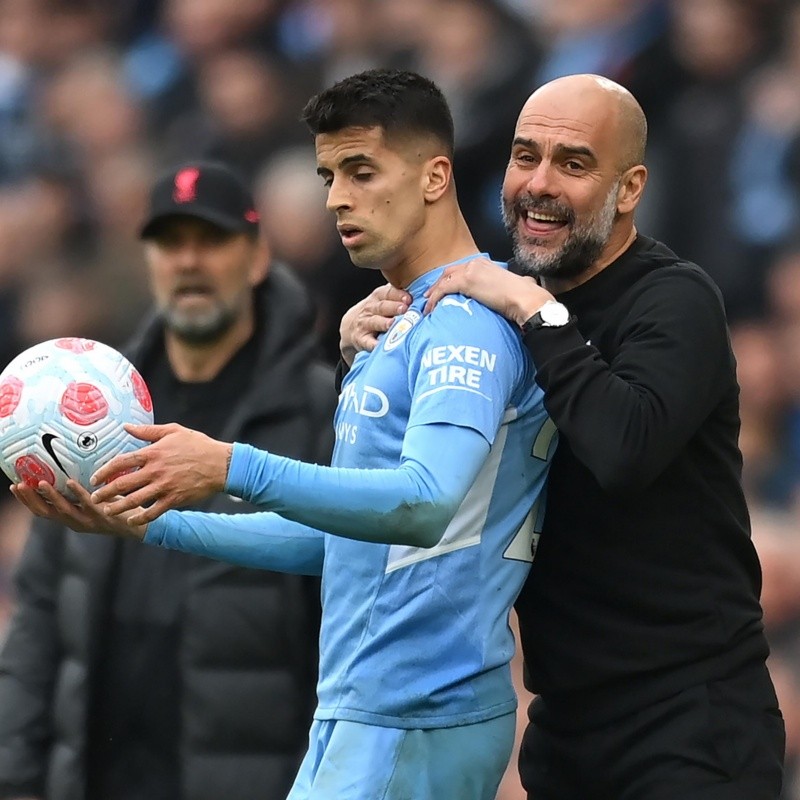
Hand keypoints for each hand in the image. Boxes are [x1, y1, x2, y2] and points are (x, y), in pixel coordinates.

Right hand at [10, 479, 146, 540]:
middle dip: (30, 499)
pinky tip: (70, 482)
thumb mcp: (92, 501)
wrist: (139, 525)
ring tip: (40, 482)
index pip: (42, 510)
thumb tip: (69, 467)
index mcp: (70, 518)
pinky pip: (87, 504)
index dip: (26, 500)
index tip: (14, 485)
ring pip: (63, 510)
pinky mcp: (102, 516)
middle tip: (19, 485)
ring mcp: (88, 521)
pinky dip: (77, 493)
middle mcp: (74, 522)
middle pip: (46, 512)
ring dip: (50, 496)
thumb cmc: (115, 509)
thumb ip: (80, 491)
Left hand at [89, 423, 231, 524]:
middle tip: (93, 497)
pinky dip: (141, 517)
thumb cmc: (198, 445)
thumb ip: (147, 431)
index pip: (121, 462)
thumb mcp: (173, 431)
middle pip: (123, 484)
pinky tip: (132, 520)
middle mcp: (156, 471)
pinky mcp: (174, 499)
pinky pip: (153, 511)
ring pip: (134, 500)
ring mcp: (165, 487)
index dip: (104, 471)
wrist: (221, 464)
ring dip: (118, 507)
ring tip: (107, 511)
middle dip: (105, 492)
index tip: (94, 477)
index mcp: (153, 453)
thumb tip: (126, 427)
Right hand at [339, 283, 410, 365]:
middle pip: (382, 306)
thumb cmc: (377, 312)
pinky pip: (368, 342)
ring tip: (393, 324)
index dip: (398, 295)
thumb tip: (424, 290)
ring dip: (384, 323)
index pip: (388, 293)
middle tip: (404, 309)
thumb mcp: (383, 299)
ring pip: (374, 322)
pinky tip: (381, 346)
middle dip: (393, 307)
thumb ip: (399, 295)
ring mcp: (364, 324)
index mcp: (378, 297)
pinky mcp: (361, 339)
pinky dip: (374, 345)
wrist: (351, 326)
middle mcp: (370, 309)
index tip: (409, 298)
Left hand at [424, 258, 554, 325]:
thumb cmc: (523, 297)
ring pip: (444, 280)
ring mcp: (470, 270)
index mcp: (485, 264)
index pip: (461, 269)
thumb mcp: (511, 287)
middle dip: (437, 284)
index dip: (449, 280)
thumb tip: (512, 293)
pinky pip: (443, 289)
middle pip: (449, 272)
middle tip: (428, 296)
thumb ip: (505, 287)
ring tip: (427, 306)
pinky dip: (434, 298)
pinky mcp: (466, 281)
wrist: (524, 299)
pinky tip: (431, 308)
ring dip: (433, 293)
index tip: (443, 290)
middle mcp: (476, 263)